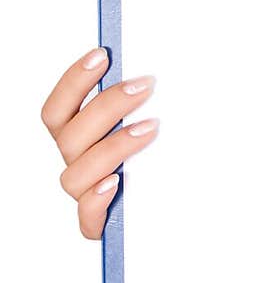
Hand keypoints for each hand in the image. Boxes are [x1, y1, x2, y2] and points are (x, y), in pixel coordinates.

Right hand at [40, 47, 158, 237]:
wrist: (188, 205)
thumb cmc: (172, 158)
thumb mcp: (164, 122)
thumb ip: (152, 98)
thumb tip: (157, 68)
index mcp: (81, 138)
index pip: (58, 109)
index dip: (73, 81)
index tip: (102, 55)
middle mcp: (78, 164)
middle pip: (70, 135)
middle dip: (107, 105)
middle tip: (146, 86)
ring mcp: (87, 195)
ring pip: (75, 174)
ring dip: (113, 146)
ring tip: (151, 129)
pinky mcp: (102, 226)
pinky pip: (87, 218)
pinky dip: (97, 199)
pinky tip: (118, 181)